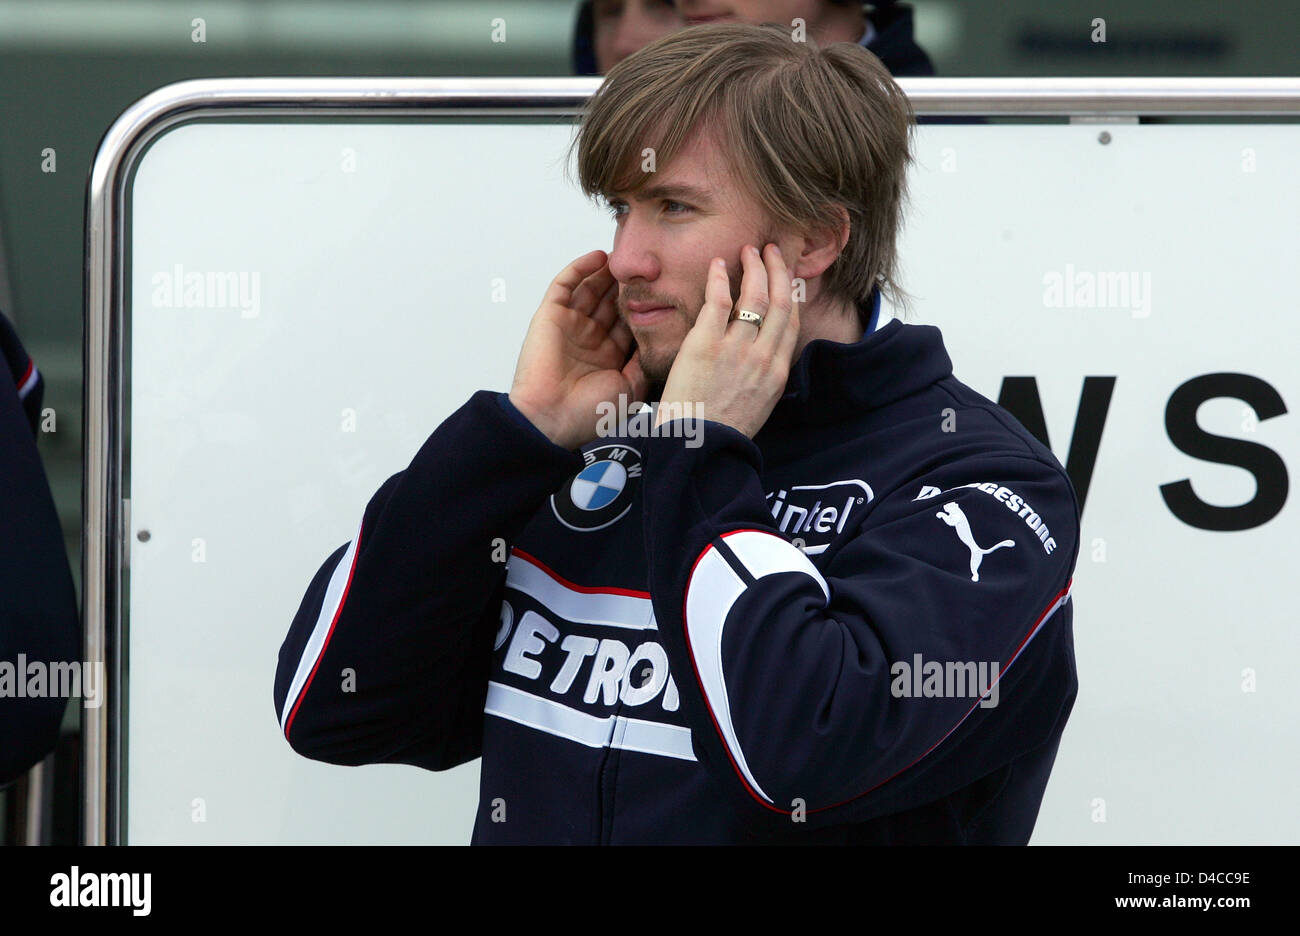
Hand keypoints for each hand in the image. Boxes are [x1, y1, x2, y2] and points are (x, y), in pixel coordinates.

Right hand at [508, 250, 647, 449]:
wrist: (552, 419)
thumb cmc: (589, 413)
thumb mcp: (631, 388)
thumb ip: (645, 362)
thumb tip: (661, 340)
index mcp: (609, 356)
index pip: (630, 322)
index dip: (645, 304)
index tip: (665, 287)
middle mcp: (590, 339)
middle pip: (611, 301)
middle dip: (628, 283)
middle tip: (647, 264)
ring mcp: (570, 325)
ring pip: (590, 289)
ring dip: (607, 272)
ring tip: (626, 255)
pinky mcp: (550, 315)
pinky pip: (565, 284)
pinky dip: (580, 268)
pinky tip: (598, 256)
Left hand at [654, 243, 798, 438]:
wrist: (697, 449)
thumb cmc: (720, 433)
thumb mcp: (758, 406)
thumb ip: (763, 377)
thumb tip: (765, 358)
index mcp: (777, 372)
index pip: (790, 321)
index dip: (790, 293)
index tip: (786, 276)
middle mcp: (763, 356)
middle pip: (779, 300)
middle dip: (777, 269)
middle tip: (770, 250)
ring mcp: (735, 349)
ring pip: (753, 295)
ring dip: (753, 267)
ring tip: (748, 251)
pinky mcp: (705, 345)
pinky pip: (718, 301)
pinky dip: (720, 278)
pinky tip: (719, 264)